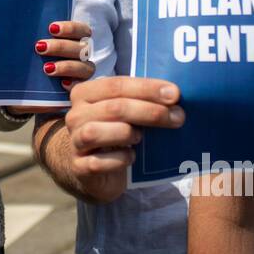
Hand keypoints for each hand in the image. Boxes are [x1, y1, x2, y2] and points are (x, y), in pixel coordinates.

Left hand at [9, 20, 96, 114]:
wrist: (18, 93)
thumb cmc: (22, 66)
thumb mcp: (22, 52)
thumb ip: (25, 39)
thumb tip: (12, 25)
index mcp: (72, 42)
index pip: (82, 31)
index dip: (71, 28)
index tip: (51, 28)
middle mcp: (79, 57)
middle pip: (82, 48)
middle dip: (61, 46)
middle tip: (39, 47)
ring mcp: (80, 75)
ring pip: (85, 67)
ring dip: (67, 66)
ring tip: (46, 68)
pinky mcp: (77, 91)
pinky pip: (82, 87)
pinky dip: (73, 84)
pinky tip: (62, 84)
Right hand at [56, 77, 182, 203]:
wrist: (94, 168)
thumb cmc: (114, 131)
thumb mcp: (123, 110)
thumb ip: (140, 99)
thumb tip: (174, 97)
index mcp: (85, 93)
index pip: (116, 85)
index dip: (147, 88)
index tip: (175, 94)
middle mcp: (75, 115)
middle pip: (113, 108)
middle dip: (150, 111)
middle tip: (178, 117)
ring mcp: (75, 141)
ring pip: (97, 132)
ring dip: (127, 134)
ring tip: (141, 137)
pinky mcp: (79, 167)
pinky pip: (98, 162)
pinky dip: (119, 159)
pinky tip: (131, 157)